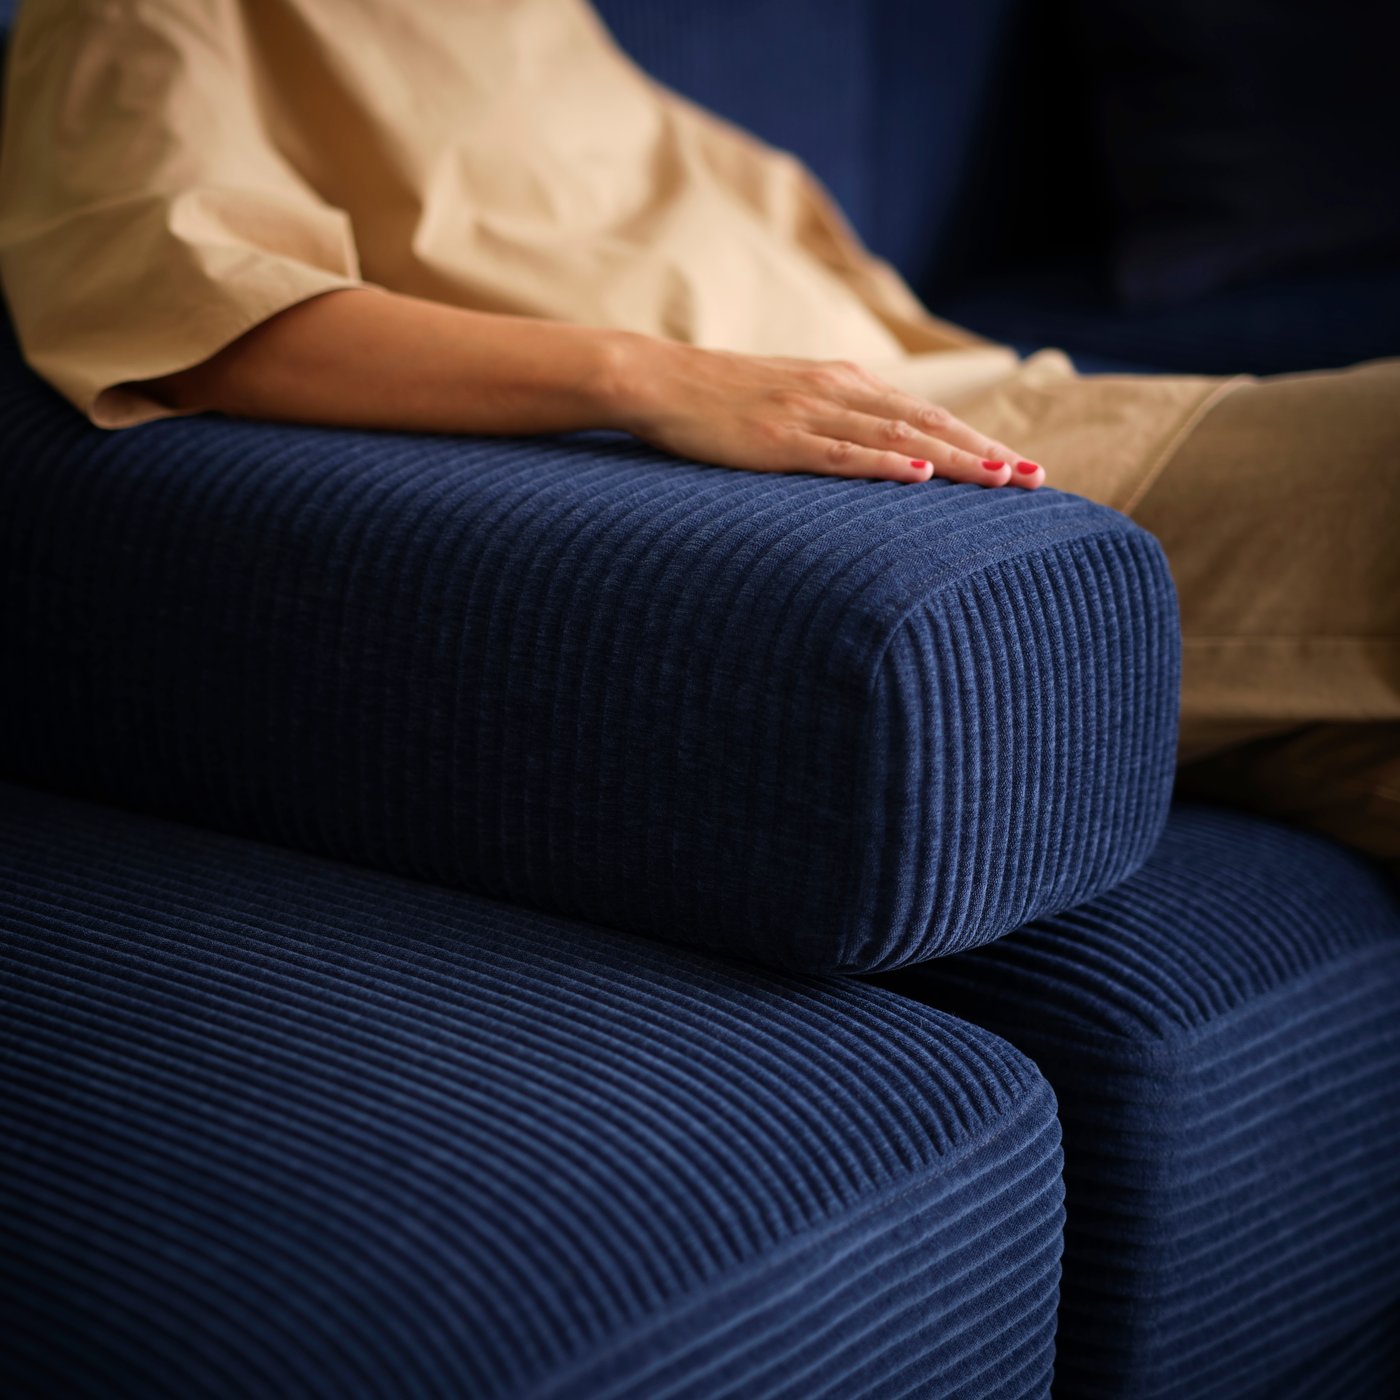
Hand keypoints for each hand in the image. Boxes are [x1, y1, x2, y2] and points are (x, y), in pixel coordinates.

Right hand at [606, 336, 1044, 487]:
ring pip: (897, 439)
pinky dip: (885, 466)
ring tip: (1001, 481)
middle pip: (927, 424)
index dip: (975, 440)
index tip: (1017, 467)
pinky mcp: (778, 440)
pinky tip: (920, 478)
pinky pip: (841, 454)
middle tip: (1035, 479)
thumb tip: (868, 450)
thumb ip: (830, 418)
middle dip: (984, 453)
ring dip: (954, 461)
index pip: (924, 415)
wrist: (657, 380)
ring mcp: (809, 414)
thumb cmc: (717, 399)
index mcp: (842, 383)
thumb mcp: (784, 400)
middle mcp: (837, 392)